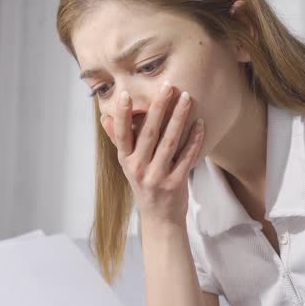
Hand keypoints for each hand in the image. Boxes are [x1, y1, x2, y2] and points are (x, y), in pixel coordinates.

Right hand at [100, 81, 204, 224]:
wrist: (159, 219)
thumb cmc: (144, 185)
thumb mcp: (128, 165)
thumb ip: (119, 141)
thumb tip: (104, 118)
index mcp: (126, 160)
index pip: (121, 134)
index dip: (122, 115)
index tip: (125, 94)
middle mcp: (138, 168)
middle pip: (149, 133)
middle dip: (158, 108)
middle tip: (167, 86)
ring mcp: (157, 177)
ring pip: (169, 142)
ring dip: (178, 118)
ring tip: (186, 98)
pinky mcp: (175, 183)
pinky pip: (186, 157)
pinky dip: (194, 140)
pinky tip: (200, 123)